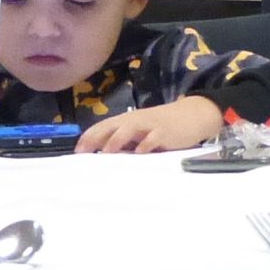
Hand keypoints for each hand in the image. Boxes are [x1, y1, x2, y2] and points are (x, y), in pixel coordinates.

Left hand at [75, 96, 224, 153]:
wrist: (192, 115)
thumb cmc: (163, 125)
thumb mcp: (142, 130)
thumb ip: (126, 140)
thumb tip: (105, 154)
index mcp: (128, 120)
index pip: (103, 126)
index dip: (89, 137)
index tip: (77, 151)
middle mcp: (135, 120)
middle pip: (111, 126)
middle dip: (96, 138)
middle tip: (83, 152)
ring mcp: (150, 126)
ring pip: (129, 129)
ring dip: (116, 140)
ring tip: (106, 152)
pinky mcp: (165, 133)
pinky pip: (153, 139)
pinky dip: (145, 145)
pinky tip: (139, 154)